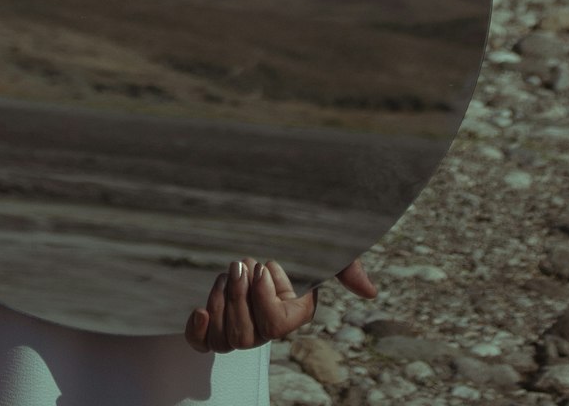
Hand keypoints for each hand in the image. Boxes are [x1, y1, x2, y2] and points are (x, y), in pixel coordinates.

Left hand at [184, 255, 376, 352]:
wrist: (271, 226)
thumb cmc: (302, 238)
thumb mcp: (326, 248)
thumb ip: (346, 268)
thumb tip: (369, 291)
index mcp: (293, 314)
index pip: (275, 327)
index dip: (263, 301)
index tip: (263, 267)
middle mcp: (266, 327)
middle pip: (245, 337)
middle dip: (239, 299)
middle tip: (243, 265)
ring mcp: (240, 322)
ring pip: (225, 338)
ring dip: (222, 303)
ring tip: (229, 273)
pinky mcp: (218, 315)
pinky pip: (204, 342)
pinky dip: (198, 332)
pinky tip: (199, 310)